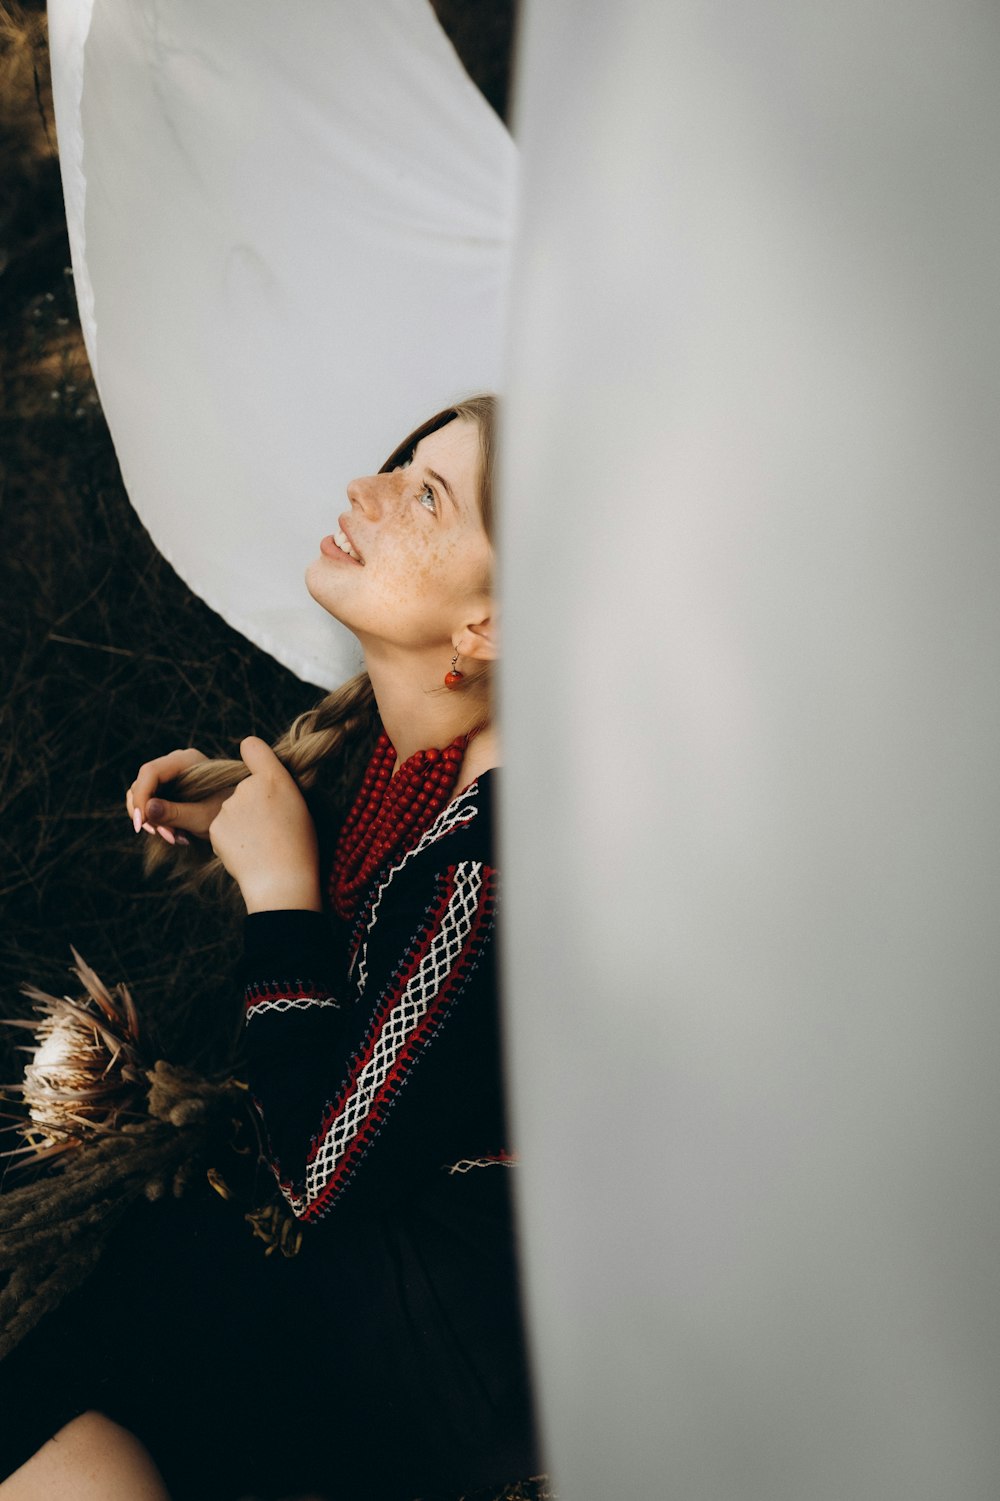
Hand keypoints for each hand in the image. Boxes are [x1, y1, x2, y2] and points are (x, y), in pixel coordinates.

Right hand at [126, 747, 223, 843]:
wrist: (243, 818)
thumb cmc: (229, 814)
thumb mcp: (203, 817)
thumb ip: (175, 813)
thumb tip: (147, 809)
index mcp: (186, 760)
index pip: (150, 772)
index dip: (141, 796)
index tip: (141, 823)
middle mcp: (175, 764)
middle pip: (142, 784)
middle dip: (147, 813)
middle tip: (164, 835)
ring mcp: (171, 776)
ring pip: (143, 796)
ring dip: (152, 820)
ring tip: (173, 838)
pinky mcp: (169, 790)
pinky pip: (151, 804)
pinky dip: (157, 821)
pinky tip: (176, 835)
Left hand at [207, 737, 321, 913]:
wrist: (281, 881)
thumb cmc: (298, 846)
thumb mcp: (299, 806)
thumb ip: (278, 786)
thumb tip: (261, 780)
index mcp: (275, 778)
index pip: (253, 747)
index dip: (254, 756)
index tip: (257, 769)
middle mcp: (247, 786)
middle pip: (242, 787)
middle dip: (250, 803)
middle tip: (269, 828)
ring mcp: (228, 807)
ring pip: (231, 810)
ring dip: (240, 823)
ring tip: (260, 843)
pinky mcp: (213, 827)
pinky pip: (221, 828)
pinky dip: (230, 839)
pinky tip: (246, 852)